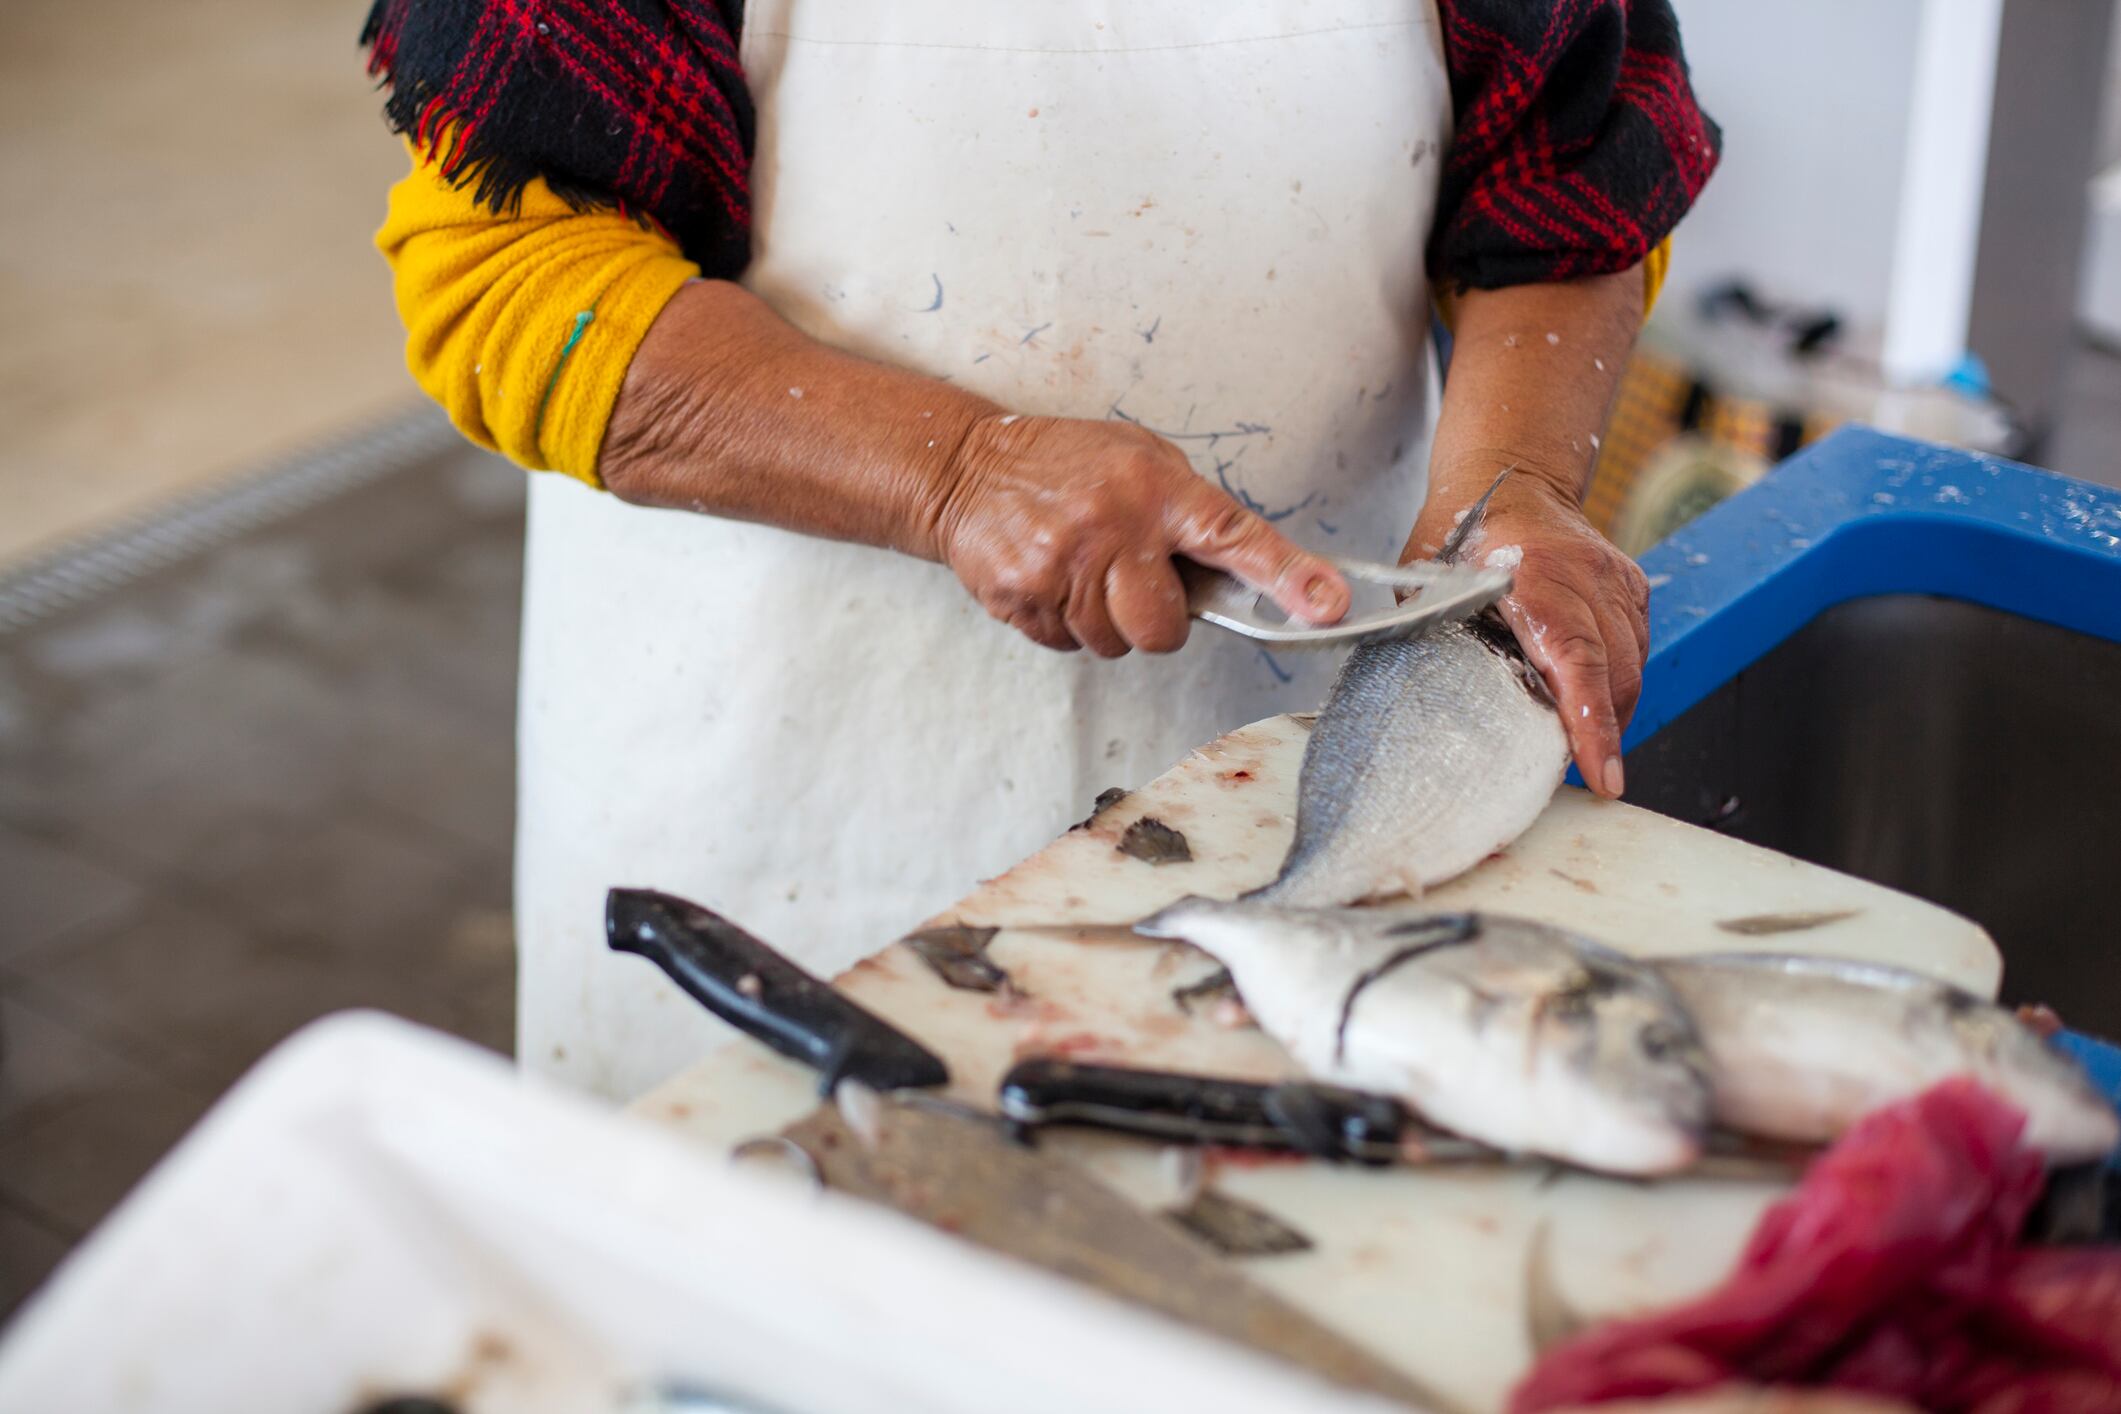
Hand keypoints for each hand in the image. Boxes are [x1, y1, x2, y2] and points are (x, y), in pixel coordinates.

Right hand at [935, 414, 1349, 654]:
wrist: (965, 468)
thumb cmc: (1064, 464)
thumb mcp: (1139, 459)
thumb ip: (1188, 512)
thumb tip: (1245, 576)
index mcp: (1154, 490)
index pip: (1235, 538)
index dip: (1286, 576)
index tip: (1328, 605)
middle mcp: (1111, 529)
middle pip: (1164, 630)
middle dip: (1158, 622)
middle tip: (1135, 585)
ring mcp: (1061, 568)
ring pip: (1114, 645)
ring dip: (1106, 622)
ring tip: (1084, 571)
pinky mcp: (1021, 598)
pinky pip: (1066, 645)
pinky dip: (1064, 624)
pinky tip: (1052, 579)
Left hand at [1404, 474, 1647, 797]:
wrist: (1507, 476)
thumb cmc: (1458, 535)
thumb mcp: (1428, 590)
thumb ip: (1437, 645)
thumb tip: (1433, 714)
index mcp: (1533, 576)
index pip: (1577, 662)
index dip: (1592, 725)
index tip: (1603, 774)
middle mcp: (1585, 575)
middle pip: (1616, 674)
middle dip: (1605, 734)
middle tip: (1585, 775)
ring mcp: (1614, 578)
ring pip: (1634, 665)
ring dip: (1613, 710)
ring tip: (1585, 741)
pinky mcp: (1629, 584)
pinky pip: (1637, 646)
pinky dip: (1619, 680)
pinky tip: (1593, 695)